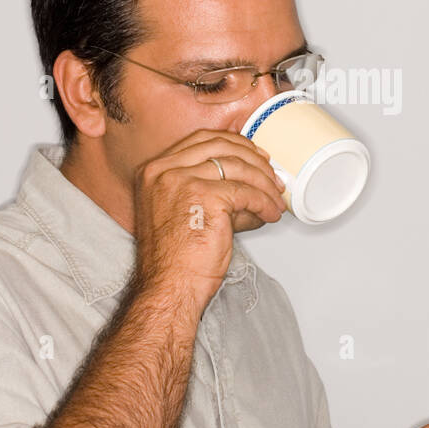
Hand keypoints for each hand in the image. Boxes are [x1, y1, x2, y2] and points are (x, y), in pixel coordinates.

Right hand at [131, 128, 286, 315]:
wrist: (170, 288)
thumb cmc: (176, 261)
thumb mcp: (183, 212)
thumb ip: (209, 190)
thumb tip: (250, 184)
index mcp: (154, 171)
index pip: (201, 140)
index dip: (234, 144)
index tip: (255, 156)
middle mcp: (164, 170)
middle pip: (221, 146)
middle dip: (254, 160)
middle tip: (272, 177)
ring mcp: (182, 180)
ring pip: (238, 168)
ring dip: (264, 184)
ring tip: (274, 200)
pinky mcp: (204, 196)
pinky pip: (246, 192)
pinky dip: (264, 203)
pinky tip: (270, 214)